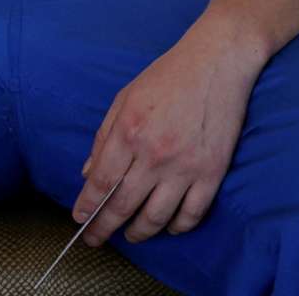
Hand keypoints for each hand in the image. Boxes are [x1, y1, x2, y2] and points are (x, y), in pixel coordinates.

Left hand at [72, 25, 261, 245]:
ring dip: (139, 233)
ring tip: (132, 235)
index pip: (101, 182)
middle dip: (104, 228)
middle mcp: (154, 153)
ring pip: (155, 218)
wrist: (218, 60)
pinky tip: (169, 226)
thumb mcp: (125, 97)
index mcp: (129, 131)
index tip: (80, 220)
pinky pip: (192, 214)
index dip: (87, 207)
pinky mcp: (211, 172)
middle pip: (123, 206)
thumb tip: (89, 174)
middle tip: (96, 239)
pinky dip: (177, 227)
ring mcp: (185, 166)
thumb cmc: (169, 75)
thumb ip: (104, 137)